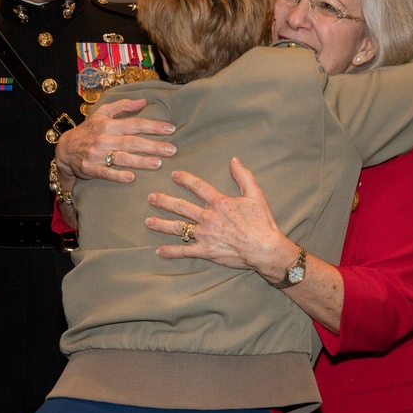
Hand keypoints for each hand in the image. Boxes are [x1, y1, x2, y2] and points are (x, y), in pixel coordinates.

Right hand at [55, 98, 175, 183]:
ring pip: (122, 157)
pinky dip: (117, 175)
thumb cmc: (88, 130)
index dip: (153, 126)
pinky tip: (131, 177)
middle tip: (171, 150)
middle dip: (153, 146)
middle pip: (132, 142)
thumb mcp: (102, 113)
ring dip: (141, 161)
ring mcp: (97, 154)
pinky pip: (105, 172)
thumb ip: (123, 106)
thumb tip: (144, 101)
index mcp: (109, 124)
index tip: (170, 129)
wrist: (65, 149)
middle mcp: (104, 138)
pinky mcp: (90, 168)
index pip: (135, 124)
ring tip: (158, 163)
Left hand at [146, 157, 288, 280]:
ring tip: (148, 222)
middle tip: (151, 198)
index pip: (198, 187)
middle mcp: (208, 217)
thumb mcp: (256, 195)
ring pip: (178, 228)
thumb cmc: (261, 222)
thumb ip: (243, 176)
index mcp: (219, 203)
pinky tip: (159, 251)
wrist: (264, 248)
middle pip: (181, 207)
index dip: (185, 179)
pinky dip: (171, 251)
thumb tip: (234, 160)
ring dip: (162, 224)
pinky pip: (185, 251)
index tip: (174, 175)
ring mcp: (205, 235)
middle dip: (164, 202)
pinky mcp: (206, 251)